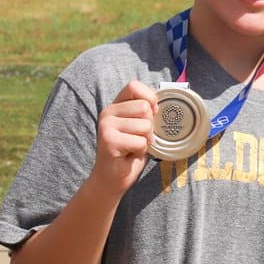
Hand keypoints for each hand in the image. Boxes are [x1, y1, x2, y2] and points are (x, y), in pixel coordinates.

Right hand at [91, 81, 157, 197]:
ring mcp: (106, 126)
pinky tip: (129, 154)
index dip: (149, 97)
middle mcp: (108, 112)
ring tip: (132, 146)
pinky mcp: (109, 141)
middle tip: (138, 137)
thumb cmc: (130, 150)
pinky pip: (141, 142)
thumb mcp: (139, 126)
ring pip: (145, 125)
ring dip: (145, 140)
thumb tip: (158, 103)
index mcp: (116, 105)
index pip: (134, 85)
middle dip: (149, 126)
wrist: (113, 178)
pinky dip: (141, 151)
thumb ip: (145, 112)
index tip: (152, 112)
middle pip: (144, 107)